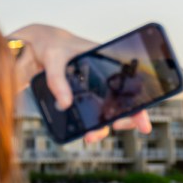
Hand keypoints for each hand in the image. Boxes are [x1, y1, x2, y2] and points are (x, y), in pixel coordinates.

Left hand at [8, 23, 151, 142]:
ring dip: (103, 128)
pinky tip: (82, 132)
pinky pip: (91, 114)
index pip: (132, 88)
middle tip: (116, 126)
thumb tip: (64, 104)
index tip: (142, 124)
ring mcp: (95, 91)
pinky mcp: (82, 98)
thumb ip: (57, 79)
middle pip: (124, 105)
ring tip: (90, 136)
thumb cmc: (53, 45)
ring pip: (107, 114)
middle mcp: (106, 80)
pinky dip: (90, 125)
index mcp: (109, 65)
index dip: (139, 107)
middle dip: (125, 121)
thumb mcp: (54, 57)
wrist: (39, 46)